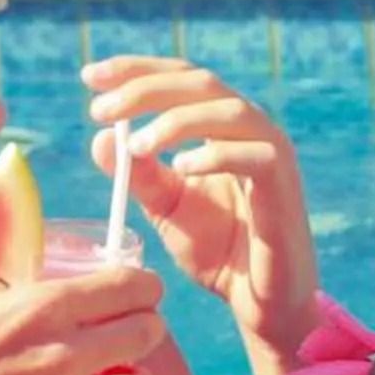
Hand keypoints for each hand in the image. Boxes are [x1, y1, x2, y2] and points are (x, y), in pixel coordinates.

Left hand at [82, 56, 318, 365]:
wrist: (260, 304)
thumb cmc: (220, 252)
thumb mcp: (167, 209)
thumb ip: (139, 175)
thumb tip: (101, 137)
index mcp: (223, 126)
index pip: (181, 78)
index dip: (136, 70)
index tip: (89, 77)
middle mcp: (252, 130)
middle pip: (201, 83)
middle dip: (146, 89)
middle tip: (101, 110)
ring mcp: (273, 155)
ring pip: (229, 111)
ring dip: (177, 120)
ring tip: (137, 146)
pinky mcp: (284, 188)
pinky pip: (256, 157)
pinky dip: (215, 154)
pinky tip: (180, 167)